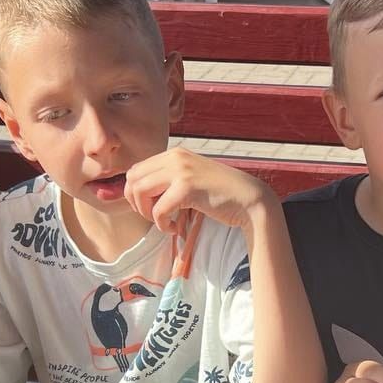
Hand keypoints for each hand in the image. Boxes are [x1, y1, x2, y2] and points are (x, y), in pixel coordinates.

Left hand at [124, 148, 271, 232]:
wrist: (249, 198)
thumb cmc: (221, 193)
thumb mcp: (192, 178)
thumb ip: (169, 179)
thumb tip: (138, 192)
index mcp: (175, 153)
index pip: (136, 170)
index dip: (134, 193)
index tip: (148, 208)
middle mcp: (175, 157)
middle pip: (132, 179)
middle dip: (136, 203)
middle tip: (152, 216)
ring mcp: (181, 170)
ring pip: (140, 192)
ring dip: (147, 214)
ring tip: (164, 222)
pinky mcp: (187, 187)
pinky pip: (158, 210)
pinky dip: (163, 225)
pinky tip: (175, 228)